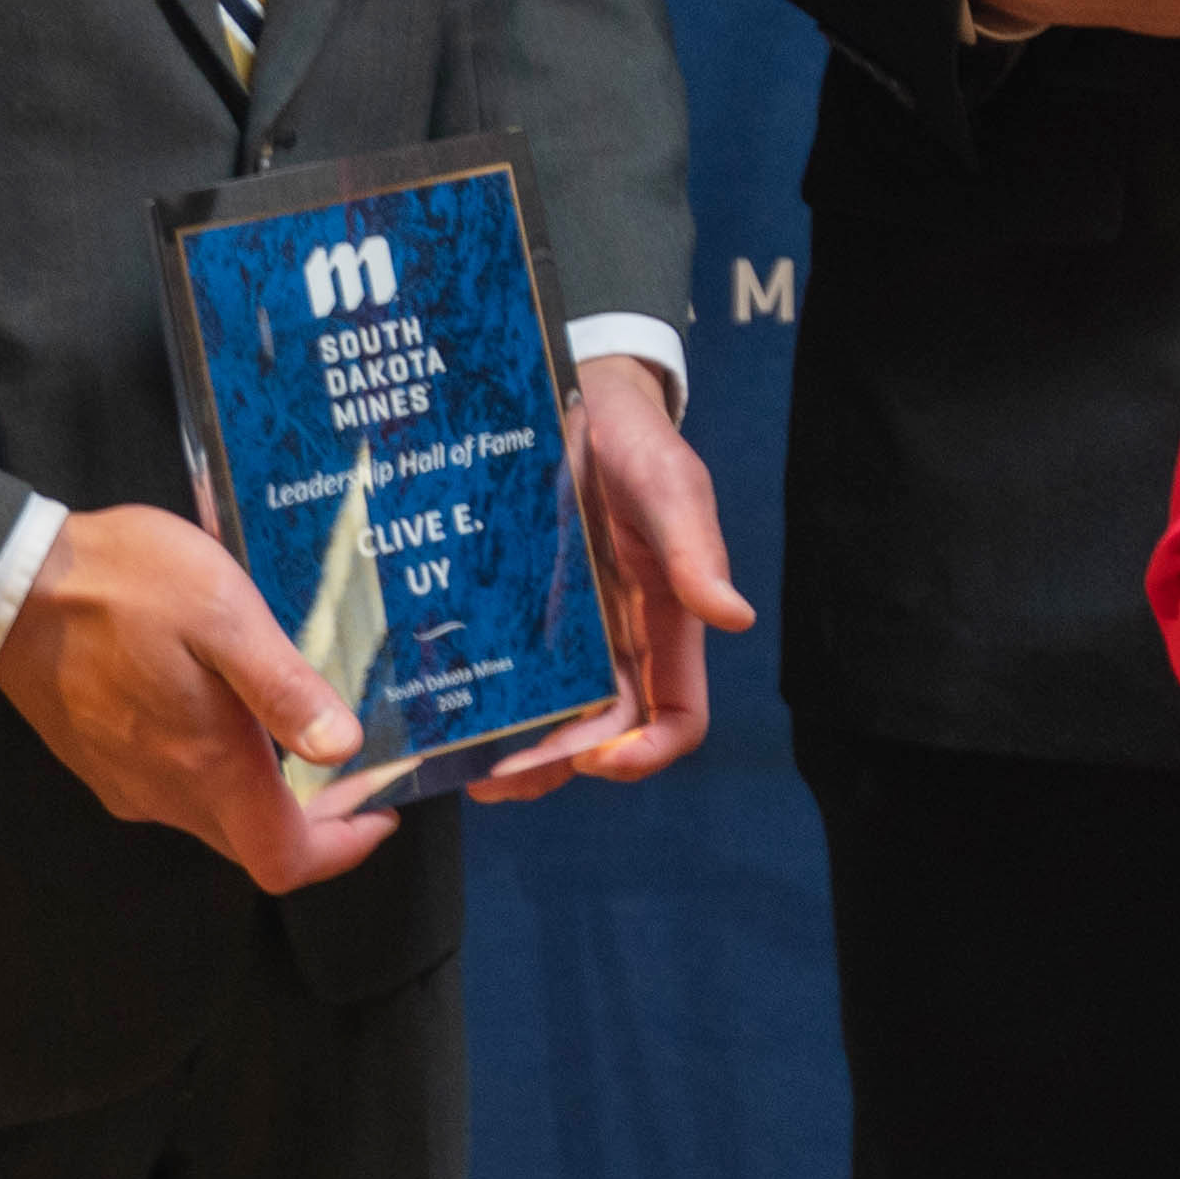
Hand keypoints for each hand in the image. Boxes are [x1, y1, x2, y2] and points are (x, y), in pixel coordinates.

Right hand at [0, 502, 401, 889]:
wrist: (10, 583)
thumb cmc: (125, 588)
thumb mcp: (222, 617)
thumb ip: (282, 688)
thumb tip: (344, 748)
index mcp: (205, 767)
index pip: (285, 858)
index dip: (343, 848)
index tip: (382, 810)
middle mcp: (165, 793)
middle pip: (255, 843)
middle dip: (318, 819)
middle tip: (359, 766)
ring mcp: (127, 782)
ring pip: (216, 817)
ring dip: (270, 793)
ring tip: (306, 732)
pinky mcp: (101, 761)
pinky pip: (177, 790)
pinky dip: (222, 773)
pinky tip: (235, 716)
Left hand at [466, 359, 757, 799]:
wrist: (578, 402)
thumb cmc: (638, 444)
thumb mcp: (671, 488)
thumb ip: (696, 552)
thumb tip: (736, 618)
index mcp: (667, 626)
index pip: (675, 716)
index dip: (647, 752)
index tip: (602, 756)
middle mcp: (617, 646)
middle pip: (599, 738)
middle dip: (558, 765)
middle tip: (503, 776)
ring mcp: (563, 638)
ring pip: (547, 722)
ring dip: (514, 757)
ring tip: (467, 769)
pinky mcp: (514, 618)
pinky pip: (501, 680)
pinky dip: (480, 712)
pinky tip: (444, 722)